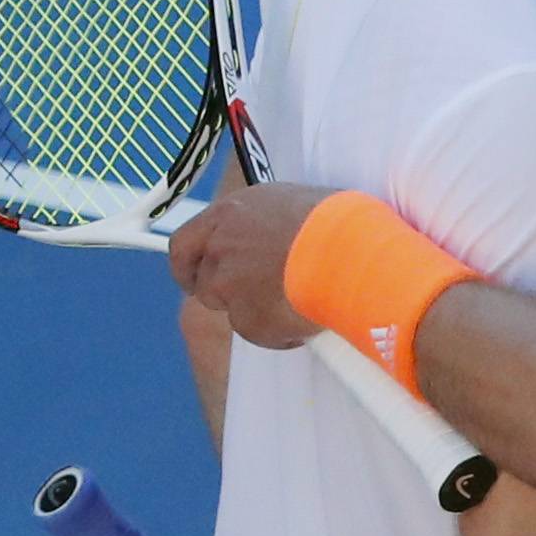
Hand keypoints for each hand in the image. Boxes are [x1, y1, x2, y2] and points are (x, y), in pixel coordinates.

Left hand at [168, 183, 338, 349]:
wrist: (350, 250)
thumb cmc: (336, 220)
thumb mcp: (292, 203)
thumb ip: (266, 223)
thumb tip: (275, 236)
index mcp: (229, 214)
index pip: (185, 243)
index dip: (190, 264)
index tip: (198, 275)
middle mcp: (221, 248)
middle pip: (202, 282)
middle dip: (221, 293)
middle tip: (247, 298)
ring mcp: (230, 285)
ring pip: (231, 309)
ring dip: (254, 310)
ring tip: (293, 301)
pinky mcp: (248, 319)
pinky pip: (259, 332)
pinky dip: (278, 331)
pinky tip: (305, 316)